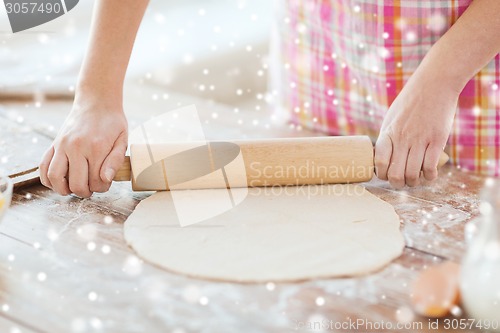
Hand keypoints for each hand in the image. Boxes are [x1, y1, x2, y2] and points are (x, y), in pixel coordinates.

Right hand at [39, 96, 127, 197]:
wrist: (97, 102)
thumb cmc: (112, 122)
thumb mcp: (122, 140)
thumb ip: (115, 161)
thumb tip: (106, 179)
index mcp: (96, 148)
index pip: (96, 182)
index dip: (102, 187)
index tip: (105, 182)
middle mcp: (76, 147)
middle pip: (76, 184)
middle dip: (85, 192)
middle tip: (91, 188)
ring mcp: (62, 145)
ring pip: (54, 178)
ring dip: (64, 190)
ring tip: (73, 188)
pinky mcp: (54, 144)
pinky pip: (43, 166)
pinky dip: (47, 179)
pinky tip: (58, 182)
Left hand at [374, 71, 458, 188]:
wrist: (434, 84)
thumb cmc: (411, 102)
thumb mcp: (392, 117)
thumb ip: (388, 138)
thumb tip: (382, 159)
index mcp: (388, 133)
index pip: (379, 163)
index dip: (382, 175)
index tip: (386, 175)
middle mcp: (402, 138)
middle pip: (396, 174)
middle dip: (398, 183)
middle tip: (402, 181)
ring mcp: (420, 140)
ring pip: (413, 174)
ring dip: (414, 182)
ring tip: (416, 179)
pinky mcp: (438, 140)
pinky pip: (431, 167)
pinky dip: (429, 176)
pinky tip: (429, 174)